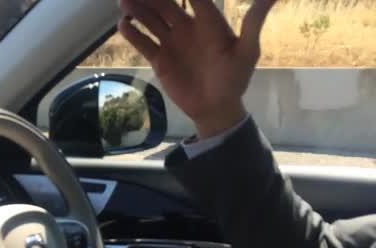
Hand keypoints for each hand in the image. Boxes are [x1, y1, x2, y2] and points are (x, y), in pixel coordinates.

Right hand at [118, 0, 275, 137]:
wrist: (216, 109)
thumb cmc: (235, 79)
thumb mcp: (248, 51)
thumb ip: (253, 22)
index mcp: (208, 20)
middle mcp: (187, 26)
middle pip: (167, 4)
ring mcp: (171, 42)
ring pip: (151, 20)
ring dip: (138, 10)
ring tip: (124, 3)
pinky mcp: (159, 58)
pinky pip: (143, 42)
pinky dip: (132, 33)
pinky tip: (123, 25)